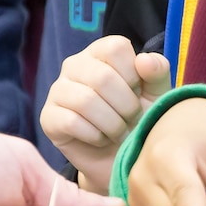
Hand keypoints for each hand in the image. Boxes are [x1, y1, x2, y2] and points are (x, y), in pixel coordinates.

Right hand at [39, 38, 171, 194]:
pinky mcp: (48, 117)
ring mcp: (58, 90)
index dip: (134, 74)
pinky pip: (71, 122)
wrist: (121, 158)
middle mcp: (75, 65)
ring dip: (112, 123)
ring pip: (86, 101)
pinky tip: (101, 140)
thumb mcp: (156, 94)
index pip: (116, 48)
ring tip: (119, 132)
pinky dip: (95, 136)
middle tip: (132, 119)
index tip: (138, 92)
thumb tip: (144, 60)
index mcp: (100, 52)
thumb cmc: (139, 118)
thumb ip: (157, 71)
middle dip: (126, 105)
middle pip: (102, 77)